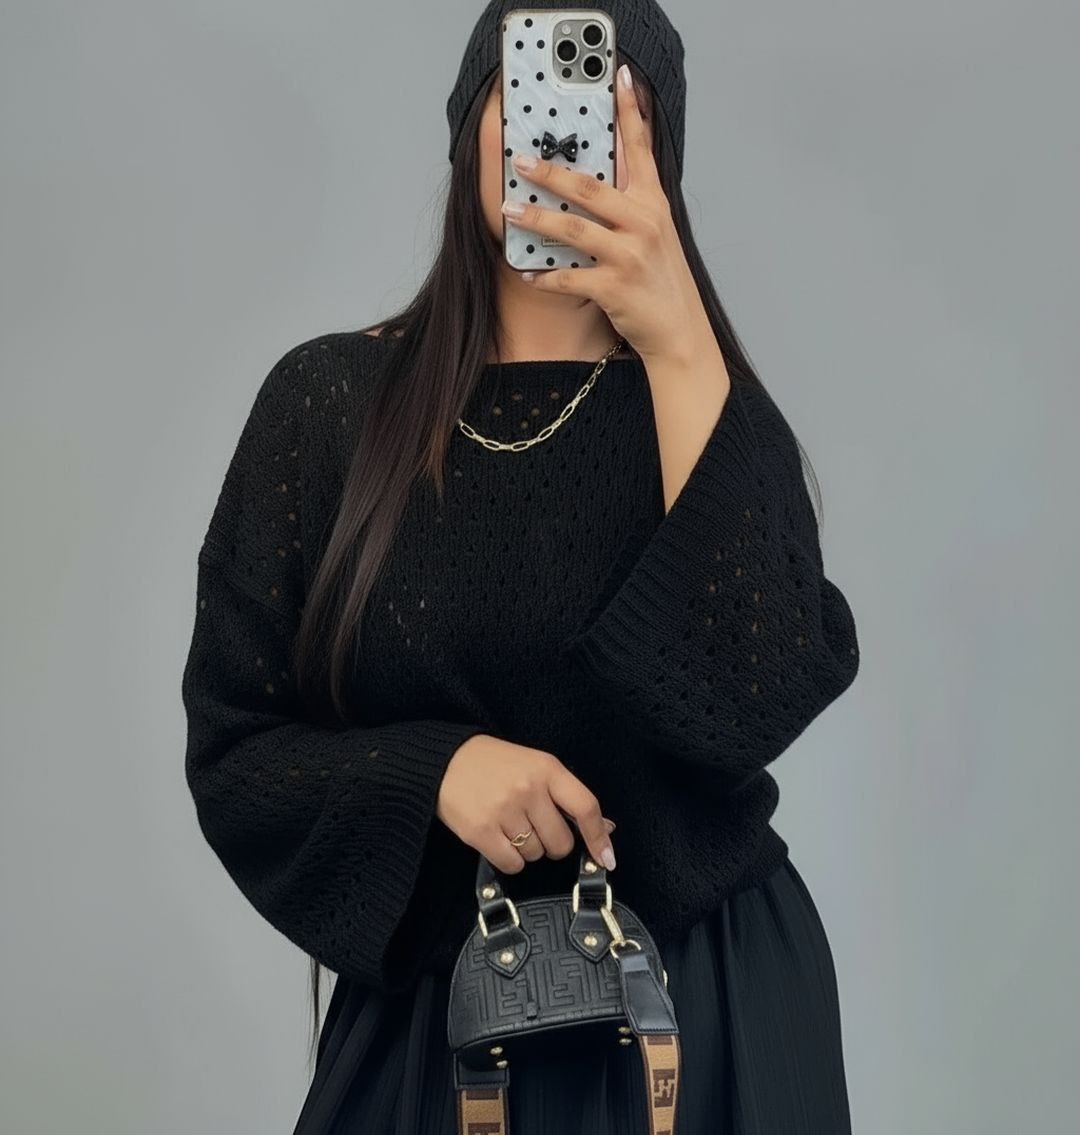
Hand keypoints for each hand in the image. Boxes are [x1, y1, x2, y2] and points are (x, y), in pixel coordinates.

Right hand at [436, 733, 617, 874]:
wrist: (444, 761)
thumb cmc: (495, 764)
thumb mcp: (535, 766)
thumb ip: (567, 796)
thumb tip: (606, 828)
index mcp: (547, 769)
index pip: (585, 807)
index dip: (599, 837)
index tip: (607, 858)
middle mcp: (528, 789)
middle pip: (560, 842)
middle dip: (551, 843)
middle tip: (534, 827)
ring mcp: (504, 810)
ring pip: (536, 855)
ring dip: (527, 849)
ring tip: (509, 825)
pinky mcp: (481, 831)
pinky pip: (512, 864)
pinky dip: (510, 860)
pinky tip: (499, 839)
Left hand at [501, 62, 712, 364]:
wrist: (679, 330)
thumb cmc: (661, 281)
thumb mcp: (657, 232)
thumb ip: (633, 202)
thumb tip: (599, 176)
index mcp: (654, 203)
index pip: (641, 148)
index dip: (628, 111)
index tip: (617, 77)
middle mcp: (644, 223)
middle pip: (589, 188)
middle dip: (550, 173)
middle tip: (520, 161)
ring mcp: (629, 255)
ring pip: (572, 230)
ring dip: (536, 219)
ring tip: (508, 210)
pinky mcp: (614, 287)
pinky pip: (568, 278)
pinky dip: (544, 277)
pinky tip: (528, 273)